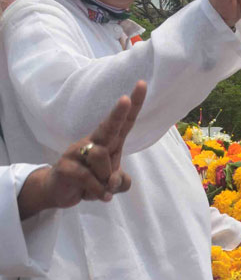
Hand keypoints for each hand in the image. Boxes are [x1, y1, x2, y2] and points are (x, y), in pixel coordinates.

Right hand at [19, 82, 146, 217]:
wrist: (59, 192)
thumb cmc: (91, 181)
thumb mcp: (112, 184)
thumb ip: (121, 182)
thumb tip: (113, 180)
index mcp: (109, 142)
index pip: (124, 122)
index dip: (134, 105)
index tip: (142, 84)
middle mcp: (93, 142)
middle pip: (108, 126)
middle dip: (118, 113)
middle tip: (125, 99)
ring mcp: (77, 152)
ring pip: (101, 157)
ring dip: (106, 178)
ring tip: (101, 187)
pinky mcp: (65, 166)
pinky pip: (89, 177)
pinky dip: (97, 190)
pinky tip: (99, 196)